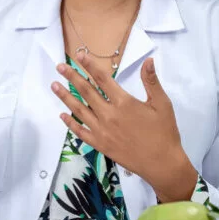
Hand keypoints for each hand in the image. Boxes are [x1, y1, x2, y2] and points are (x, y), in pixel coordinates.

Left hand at [51, 52, 196, 201]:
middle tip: (60, 67)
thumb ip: (151, 81)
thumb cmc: (164, 132)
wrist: (161, 164)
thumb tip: (149, 60)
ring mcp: (102, 131)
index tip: (79, 55)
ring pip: (79, 110)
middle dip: (72, 77)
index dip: (90, 66)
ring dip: (65, 97)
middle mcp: (109, 115)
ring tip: (54, 86)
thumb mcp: (162, 104)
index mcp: (123, 102)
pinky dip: (70, 123)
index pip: (103, 79)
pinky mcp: (100, 144)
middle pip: (86, 92)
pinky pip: (80, 132)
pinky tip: (62, 115)